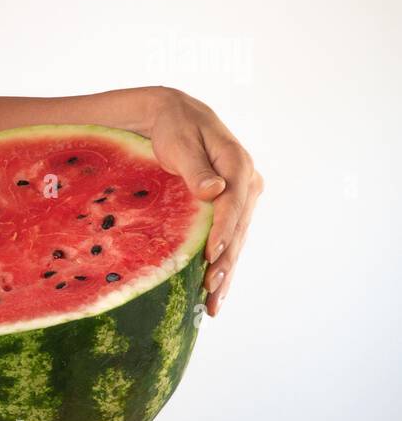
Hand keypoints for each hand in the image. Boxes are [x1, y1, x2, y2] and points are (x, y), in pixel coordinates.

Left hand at [144, 88, 262, 315]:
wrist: (174, 116)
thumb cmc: (174, 127)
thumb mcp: (180, 142)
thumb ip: (195, 168)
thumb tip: (214, 190)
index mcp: (238, 165)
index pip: (234, 204)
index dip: (223, 231)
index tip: (210, 256)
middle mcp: (247, 183)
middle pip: (239, 229)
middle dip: (226, 262)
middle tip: (211, 292)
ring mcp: (242, 198)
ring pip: (237, 241)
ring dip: (226, 272)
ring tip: (213, 304)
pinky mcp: (232, 209)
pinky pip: (230, 240)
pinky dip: (224, 265)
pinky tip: (215, 291)